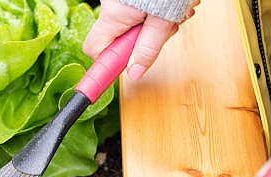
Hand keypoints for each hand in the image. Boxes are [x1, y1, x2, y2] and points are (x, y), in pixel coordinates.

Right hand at [82, 0, 198, 79]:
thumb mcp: (163, 22)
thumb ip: (148, 48)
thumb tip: (135, 73)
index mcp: (114, 16)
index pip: (96, 50)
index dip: (108, 64)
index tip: (116, 75)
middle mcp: (113, 7)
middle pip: (121, 39)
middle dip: (144, 41)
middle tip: (163, 34)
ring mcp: (122, 0)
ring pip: (137, 25)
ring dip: (158, 26)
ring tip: (175, 14)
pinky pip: (143, 11)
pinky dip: (159, 12)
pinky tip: (172, 6)